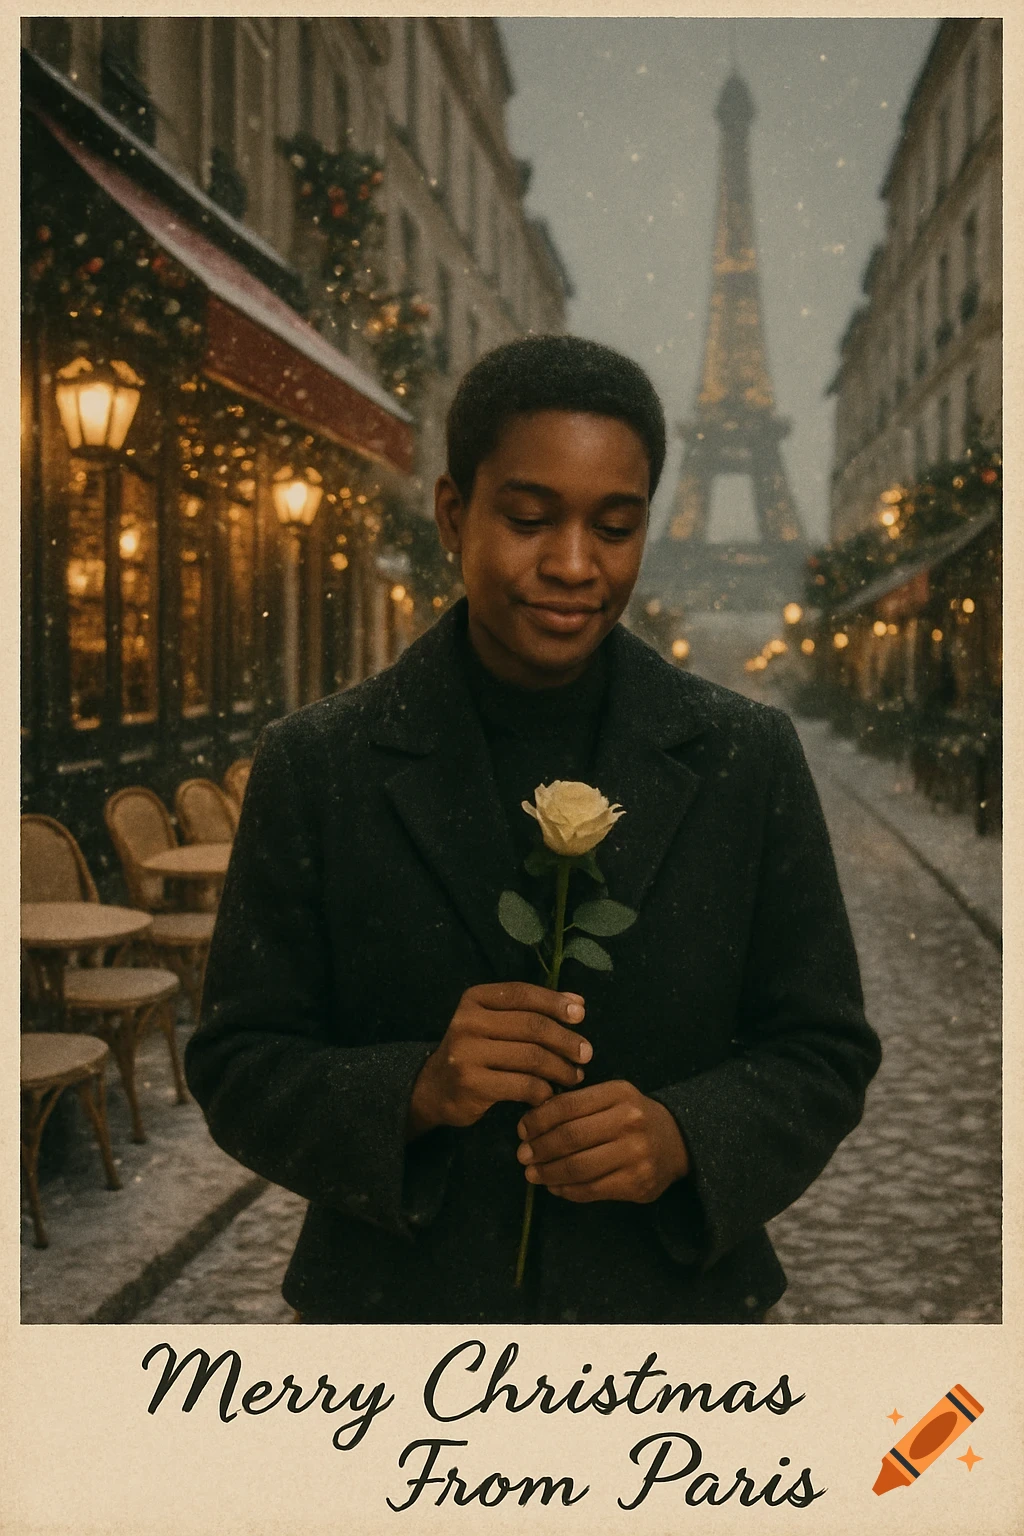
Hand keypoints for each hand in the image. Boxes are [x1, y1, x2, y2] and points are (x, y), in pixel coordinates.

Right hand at [407, 983, 591, 1137]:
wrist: (434, 1089)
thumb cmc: (476, 1052)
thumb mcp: (494, 1023)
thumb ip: (531, 1011)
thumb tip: (579, 1003)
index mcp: (475, 999)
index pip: (522, 993)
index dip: (555, 1002)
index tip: (581, 1014)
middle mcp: (468, 1022)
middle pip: (532, 1026)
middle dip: (566, 1040)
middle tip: (586, 1054)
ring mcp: (467, 1054)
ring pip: (531, 1057)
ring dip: (561, 1068)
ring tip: (574, 1076)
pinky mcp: (473, 1084)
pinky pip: (523, 1086)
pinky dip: (544, 1091)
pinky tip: (550, 1095)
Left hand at [516, 1079, 688, 1203]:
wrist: (678, 1142)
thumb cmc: (633, 1117)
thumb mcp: (611, 1098)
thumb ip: (578, 1105)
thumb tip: (532, 1123)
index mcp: (618, 1094)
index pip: (567, 1105)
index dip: (538, 1119)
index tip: (523, 1130)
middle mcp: (629, 1122)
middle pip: (570, 1137)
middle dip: (539, 1148)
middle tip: (522, 1156)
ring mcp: (635, 1155)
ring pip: (578, 1167)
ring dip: (548, 1173)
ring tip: (533, 1174)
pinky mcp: (637, 1184)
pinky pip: (591, 1190)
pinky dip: (566, 1190)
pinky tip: (555, 1186)